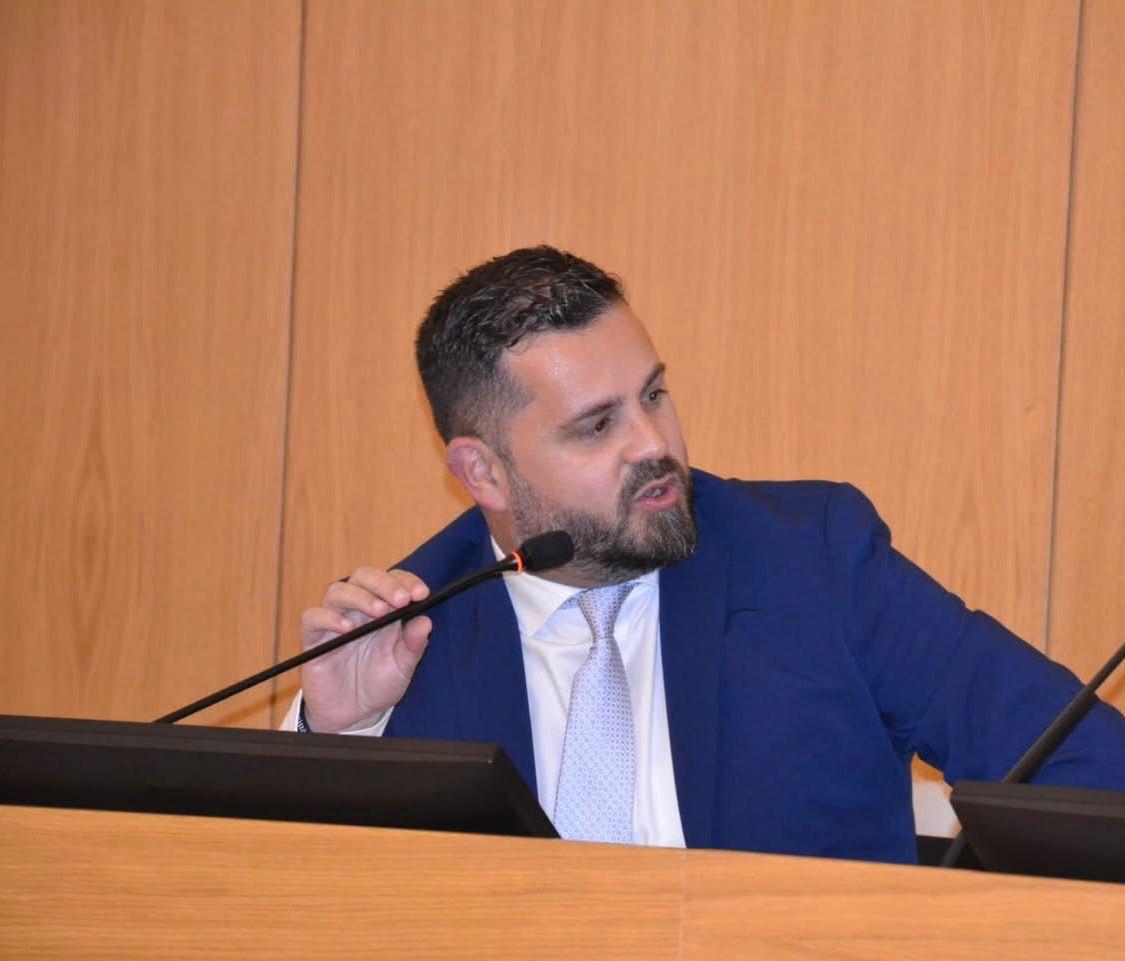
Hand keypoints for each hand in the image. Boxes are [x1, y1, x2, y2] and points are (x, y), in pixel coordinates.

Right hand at [298, 567, 431, 731]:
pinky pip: (312, 618)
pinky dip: (328, 618)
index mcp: (384, 609)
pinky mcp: (314, 639)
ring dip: (360, 596)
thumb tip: (425, 621)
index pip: (392, 580)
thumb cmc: (380, 683)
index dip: (406, 581)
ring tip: (380, 611)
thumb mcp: (403, 666)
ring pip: (338, 591)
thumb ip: (413, 644)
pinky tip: (346, 628)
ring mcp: (334, 621)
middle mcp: (358, 609)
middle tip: (402, 599)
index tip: (422, 593)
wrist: (355, 714)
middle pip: (364, 577)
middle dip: (384, 583)